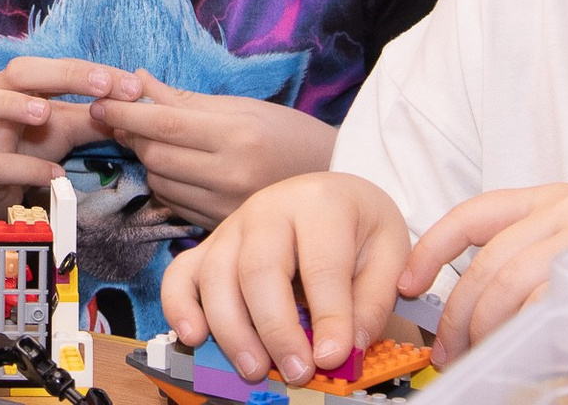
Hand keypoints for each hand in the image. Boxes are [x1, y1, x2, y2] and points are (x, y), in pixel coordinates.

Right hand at [0, 57, 142, 216]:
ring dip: (12, 105)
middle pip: (18, 71)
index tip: (133, 86)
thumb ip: (95, 118)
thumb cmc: (23, 146)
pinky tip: (55, 175)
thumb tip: (136, 108)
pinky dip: (26, 168)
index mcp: (22, 84)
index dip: (96, 73)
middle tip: (102, 86)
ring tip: (46, 113)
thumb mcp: (63, 128)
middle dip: (61, 74)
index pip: (60, 67)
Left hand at [91, 69, 337, 229]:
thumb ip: (186, 99)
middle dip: (132, 134)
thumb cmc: (288, 132)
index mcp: (236, 134)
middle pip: (155, 155)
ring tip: (153, 141)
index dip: (126, 112)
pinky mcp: (222, 226)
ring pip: (160, 182)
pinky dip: (165, 184)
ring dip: (147, 160)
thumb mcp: (242, 107)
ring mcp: (225, 205)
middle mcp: (229, 173)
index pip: (164, 122)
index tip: (100, 100)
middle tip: (122, 117)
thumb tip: (137, 80)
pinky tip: (175, 169)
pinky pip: (175, 204)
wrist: (331, 177)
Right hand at [161, 172, 409, 387]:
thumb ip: (374, 299)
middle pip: (260, 269)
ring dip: (232, 330)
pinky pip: (180, 274)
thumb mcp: (388, 251)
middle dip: (276, 328)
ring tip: (255, 370)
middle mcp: (270, 208)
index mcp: (322, 204)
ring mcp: (233, 227)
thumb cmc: (359, 226)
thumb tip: (349, 347)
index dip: (328, 316)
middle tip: (296, 372)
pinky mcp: (209, 246)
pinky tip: (194, 338)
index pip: (322, 264)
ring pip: (217, 277)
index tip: (334, 358)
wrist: (331, 195)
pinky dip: (179, 307)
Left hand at [402, 183, 567, 365]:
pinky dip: (518, 332)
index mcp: (552, 198)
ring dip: (481, 330)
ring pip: (504, 287)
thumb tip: (472, 299)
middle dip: (456, 314)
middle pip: (484, 263)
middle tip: (448, 351)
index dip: (431, 248)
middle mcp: (564, 209)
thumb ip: (529, 255)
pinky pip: (538, 306)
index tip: (408, 282)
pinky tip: (518, 349)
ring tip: (478, 356)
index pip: (473, 213)